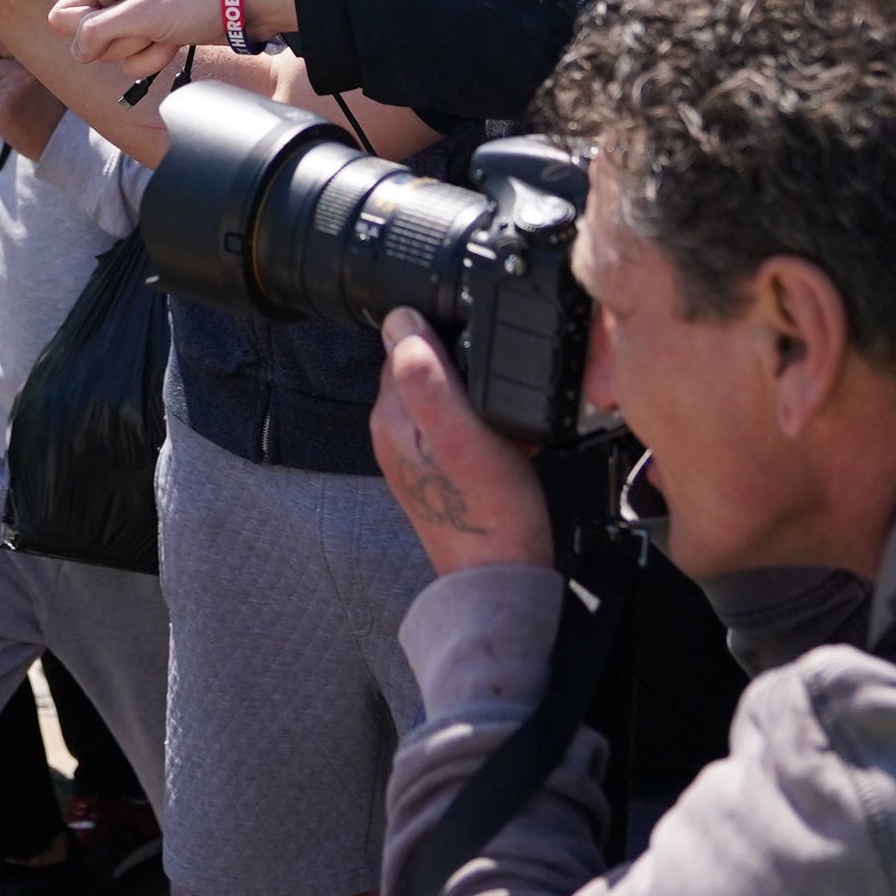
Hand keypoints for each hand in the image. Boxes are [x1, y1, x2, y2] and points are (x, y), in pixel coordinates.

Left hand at [0, 31, 65, 160]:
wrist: (60, 139)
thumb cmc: (45, 104)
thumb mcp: (34, 73)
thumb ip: (10, 56)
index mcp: (33, 58)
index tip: (7, 70)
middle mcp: (23, 70)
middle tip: (17, 95)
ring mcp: (13, 89)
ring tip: (17, 107)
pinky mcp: (3, 109)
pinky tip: (13, 119)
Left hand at [371, 310, 552, 577]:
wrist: (500, 577)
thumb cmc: (490, 511)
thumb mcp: (463, 430)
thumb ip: (427, 374)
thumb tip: (400, 319)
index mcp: (390, 414)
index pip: (405, 343)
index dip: (447, 341)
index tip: (482, 366)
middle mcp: (392, 431)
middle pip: (426, 368)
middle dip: (465, 371)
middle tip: (498, 402)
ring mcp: (413, 454)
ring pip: (446, 395)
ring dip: (478, 400)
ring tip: (504, 428)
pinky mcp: (436, 471)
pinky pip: (457, 425)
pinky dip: (483, 425)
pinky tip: (505, 445)